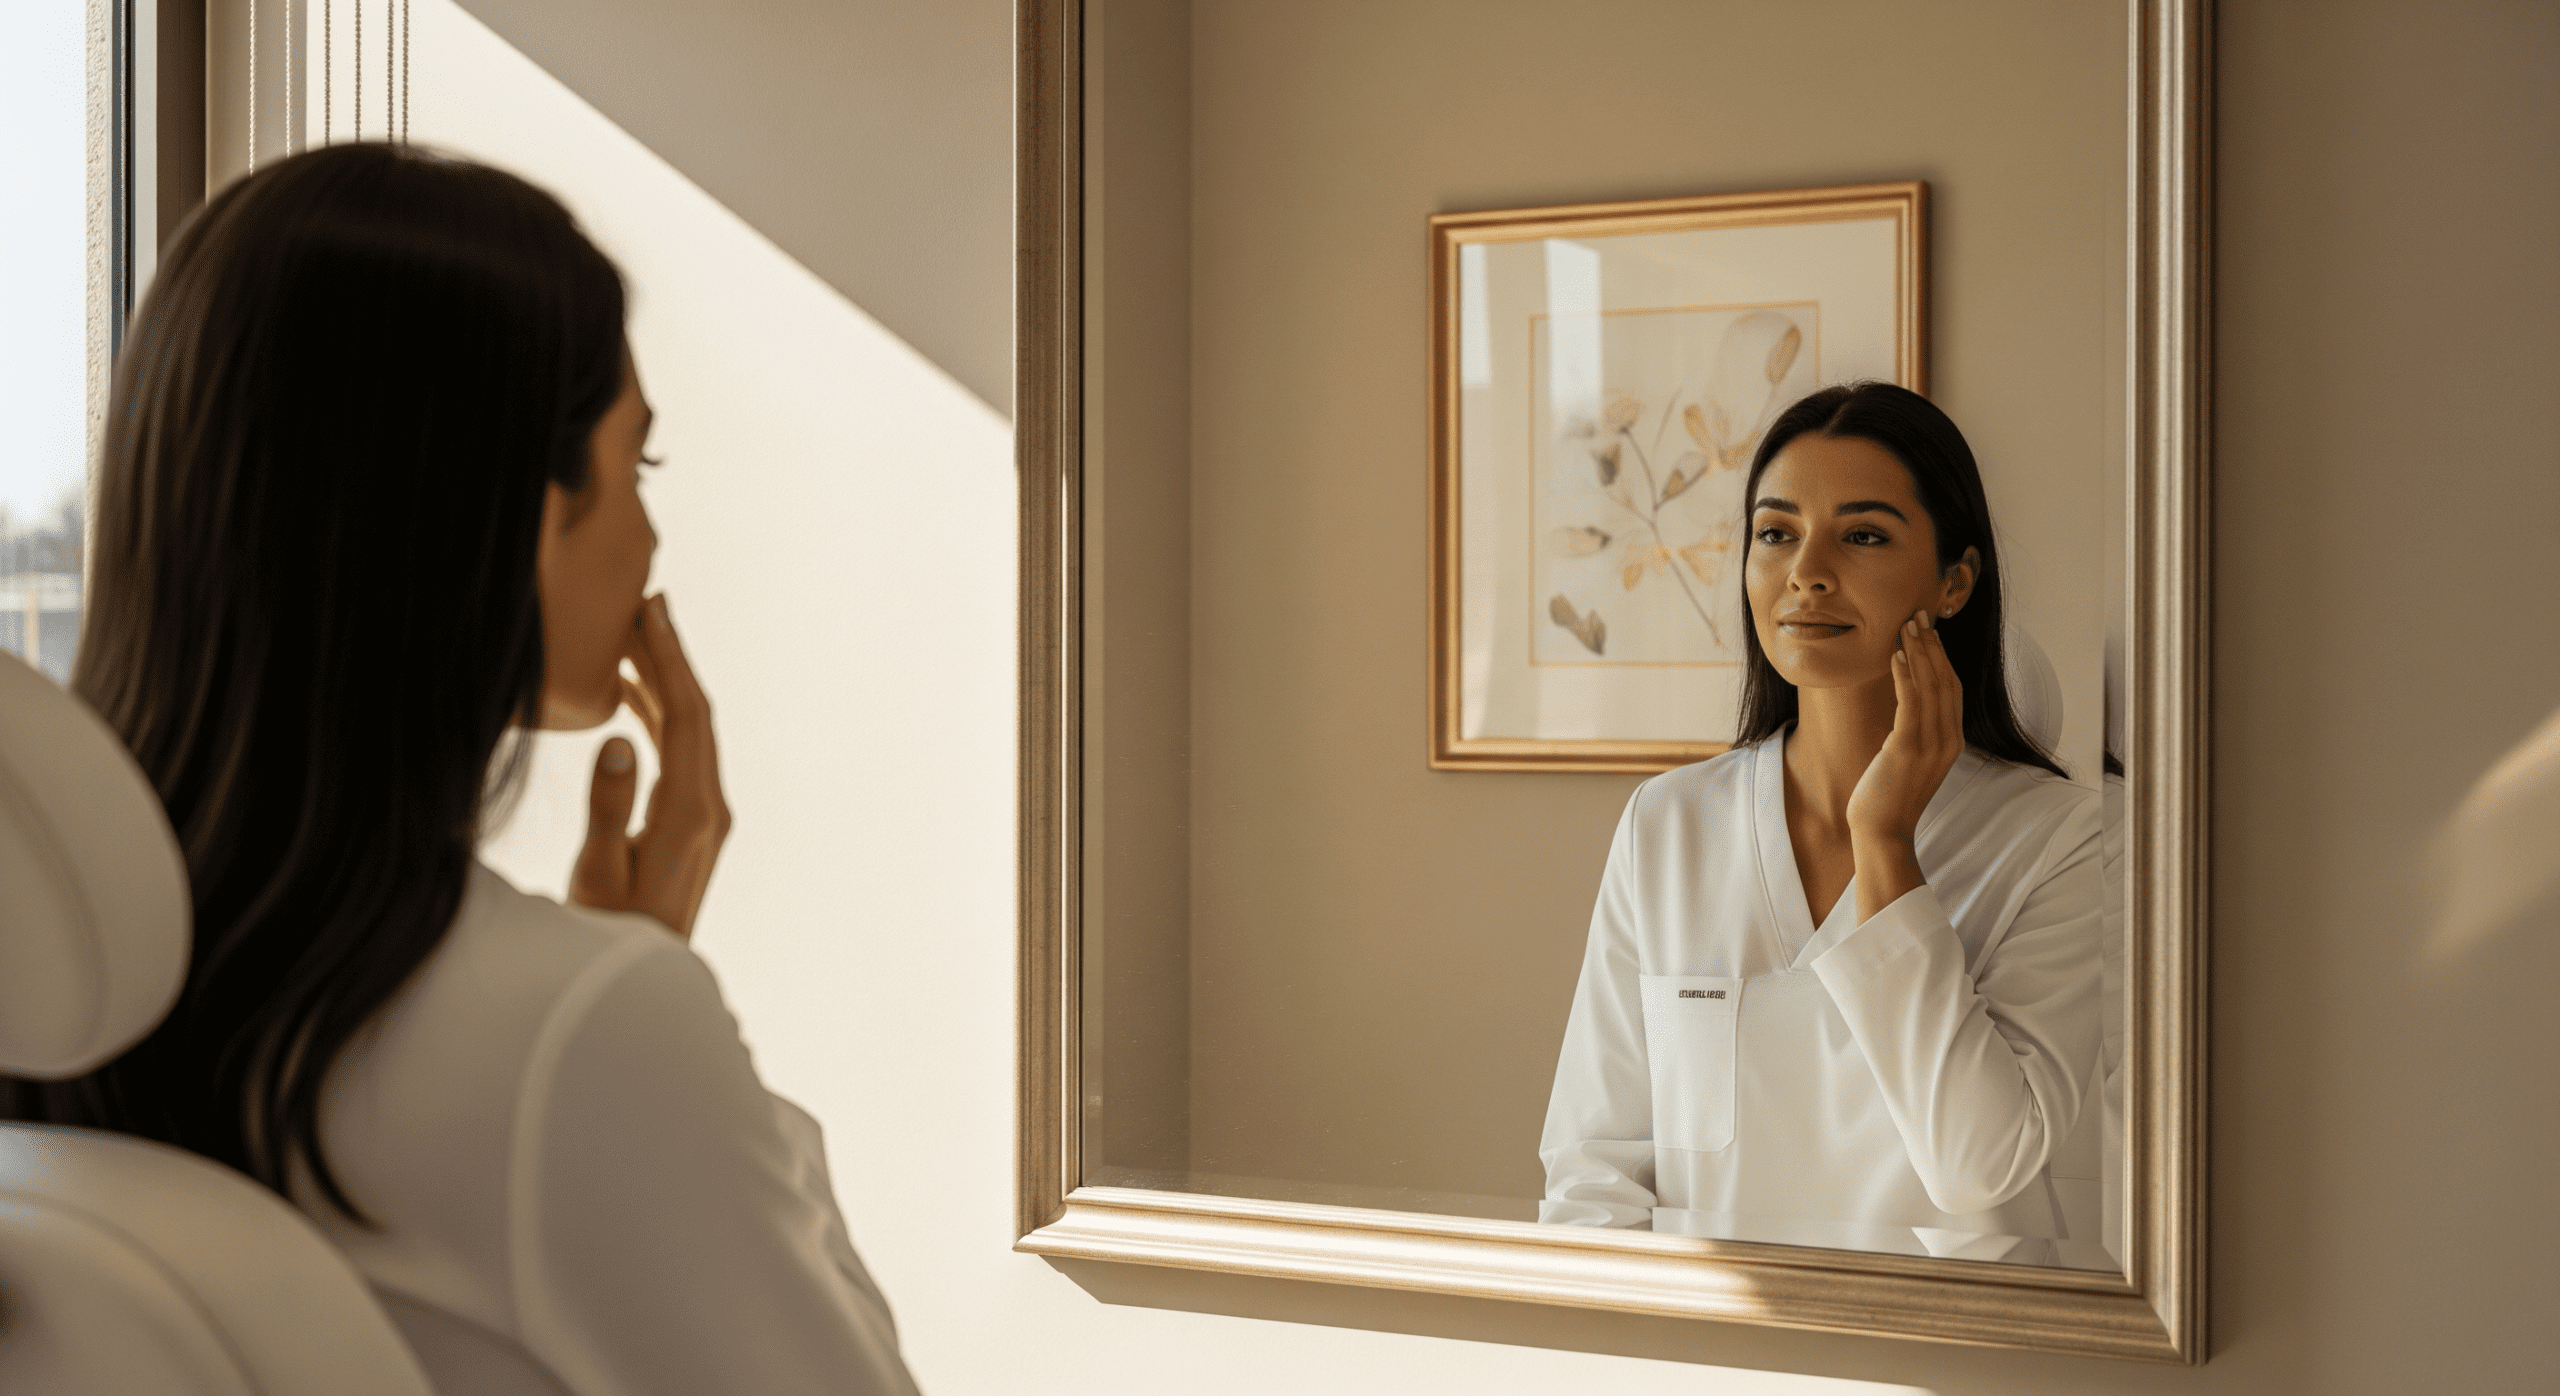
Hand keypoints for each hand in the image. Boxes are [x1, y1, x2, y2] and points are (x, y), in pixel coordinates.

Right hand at [570, 594, 731, 939]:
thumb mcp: (601, 872)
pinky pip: (679, 754)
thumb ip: (610, 807)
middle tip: (648, 603)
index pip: (686, 717)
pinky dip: (658, 717)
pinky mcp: (690, 825)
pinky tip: (632, 699)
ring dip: (666, 683)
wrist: (639, 979)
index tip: (651, 612)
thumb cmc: (612, 932)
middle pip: (695, 714)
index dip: (669, 660)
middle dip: (673, 657)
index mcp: (693, 812)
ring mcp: (704, 816)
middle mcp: (709, 807)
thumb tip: (619, 741)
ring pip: (689, 731)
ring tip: (637, 636)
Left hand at [1847, 609, 1964, 918]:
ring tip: (1908, 624)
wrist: (1882, 832)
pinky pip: (1910, 701)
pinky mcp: (1908, 748)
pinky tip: (1896, 653)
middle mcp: (1948, 740)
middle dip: (1934, 645)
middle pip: (1947, 680)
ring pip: (1931, 685)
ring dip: (1920, 651)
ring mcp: (1931, 745)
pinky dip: (1906, 673)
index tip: (1929, 630)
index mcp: (1951, 742)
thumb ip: (1912, 735)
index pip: (1952, 689)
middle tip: (1920, 614)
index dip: (1942, 657)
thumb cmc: (1888, 797)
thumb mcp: (1907, 760)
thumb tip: (1903, 715)